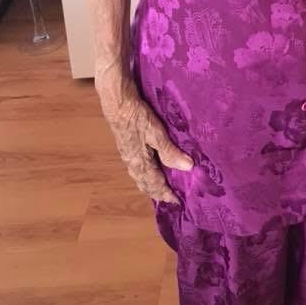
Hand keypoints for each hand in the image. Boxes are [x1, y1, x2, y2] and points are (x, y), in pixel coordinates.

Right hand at [97, 76, 192, 203]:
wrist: (117, 103)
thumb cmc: (136, 117)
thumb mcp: (156, 133)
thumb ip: (170, 151)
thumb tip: (188, 168)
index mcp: (140, 163)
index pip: (155, 185)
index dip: (166, 194)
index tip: (178, 202)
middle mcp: (132, 163)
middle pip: (145, 184)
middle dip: (158, 192)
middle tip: (171, 197)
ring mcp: (128, 155)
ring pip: (140, 176)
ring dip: (151, 184)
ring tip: (162, 186)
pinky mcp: (127, 146)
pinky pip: (138, 167)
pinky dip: (146, 173)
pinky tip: (151, 167)